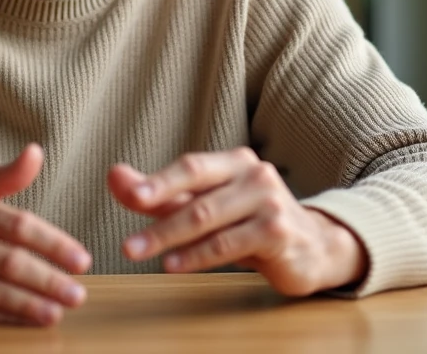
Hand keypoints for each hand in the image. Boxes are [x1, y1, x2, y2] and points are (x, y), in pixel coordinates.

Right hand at [0, 143, 91, 325]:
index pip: (17, 225)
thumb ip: (3, 177)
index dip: (53, 243)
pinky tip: (29, 319)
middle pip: (9, 261)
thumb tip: (36, 152)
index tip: (81, 259)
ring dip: (32, 303)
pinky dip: (6, 317)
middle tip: (77, 292)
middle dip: (48, 279)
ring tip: (60, 310)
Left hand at [108, 147, 367, 295]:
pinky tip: (174, 265)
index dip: (158, 181)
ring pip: (209, 220)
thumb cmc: (250, 223)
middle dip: (156, 219)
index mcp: (235, 161)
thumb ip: (161, 194)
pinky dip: (197, 256)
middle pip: (197, 196)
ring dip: (169, 239)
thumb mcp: (206, 205)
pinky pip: (229, 244)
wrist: (312, 247)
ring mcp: (270, 202)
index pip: (191, 167)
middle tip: (126, 243)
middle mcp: (255, 175)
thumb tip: (115, 176)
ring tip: (138, 253)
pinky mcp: (278, 232)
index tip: (129, 195)